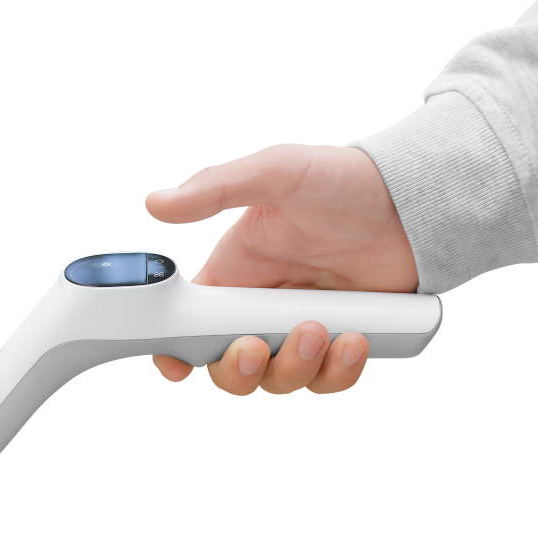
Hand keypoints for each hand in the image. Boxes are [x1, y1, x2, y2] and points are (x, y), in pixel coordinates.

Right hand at [145, 144, 417, 393]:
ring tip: (318, 329)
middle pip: (227, 367)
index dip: (175, 351)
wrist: (416, 200)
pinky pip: (327, 380)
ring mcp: (301, 328)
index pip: (187, 322)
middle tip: (253, 347)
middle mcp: (260, 307)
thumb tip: (155, 203)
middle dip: (235, 369)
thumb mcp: (274, 172)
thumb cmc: (342, 180)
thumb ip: (214, 188)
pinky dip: (337, 372)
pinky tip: (353, 340)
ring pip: (278, 379)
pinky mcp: (342, 342)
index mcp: (233, 272)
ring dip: (293, 367)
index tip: (176, 365)